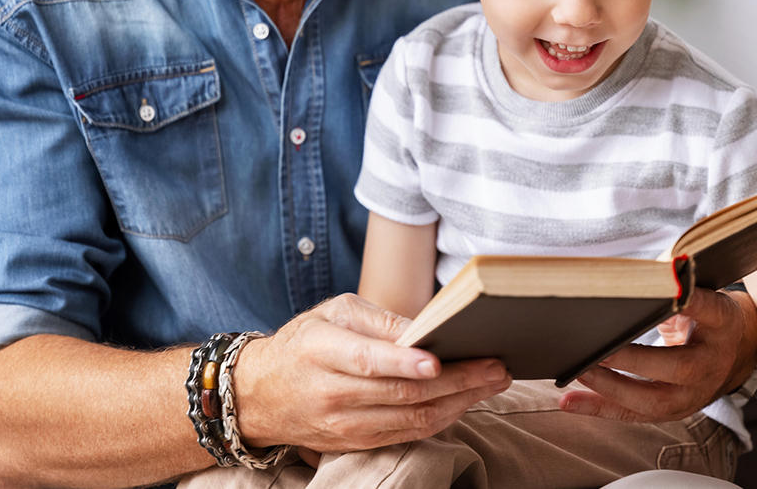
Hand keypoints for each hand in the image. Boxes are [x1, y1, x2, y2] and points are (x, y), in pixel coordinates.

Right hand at [231, 293, 511, 451]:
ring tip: (493, 383)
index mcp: (323, 351)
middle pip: (402, 393)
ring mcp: (344, 425)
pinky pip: (406, 435)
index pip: (368, 360)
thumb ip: (379, 321)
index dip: (405, 363)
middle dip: (457, 381)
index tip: (438, 360)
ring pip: (411, 419)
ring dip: (459, 403)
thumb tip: (426, 329)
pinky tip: (465, 402)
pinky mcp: (354, 444)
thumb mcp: (334, 313)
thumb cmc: (305, 342)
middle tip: (496, 367)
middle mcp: (333, 393)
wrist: (260, 394)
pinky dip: (441, 420)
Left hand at [557, 287, 756, 421]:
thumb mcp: (702, 295)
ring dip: (612, 387)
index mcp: (722, 324)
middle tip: (600, 349)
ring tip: (579, 371)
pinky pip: (633, 414)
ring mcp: (694, 393)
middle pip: (677, 366)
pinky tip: (570, 401)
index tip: (669, 289)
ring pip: (653, 400)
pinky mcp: (672, 411)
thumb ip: (675, 289)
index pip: (707, 308)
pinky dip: (599, 408)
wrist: (732, 354)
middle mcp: (711, 362)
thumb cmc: (704, 317)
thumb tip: (635, 278)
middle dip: (634, 360)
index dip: (690, 300)